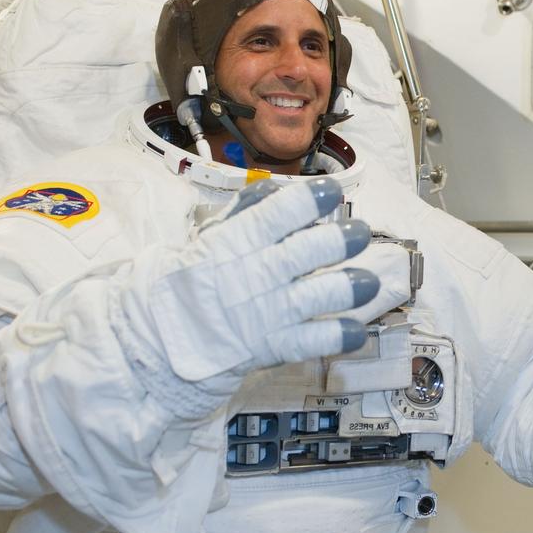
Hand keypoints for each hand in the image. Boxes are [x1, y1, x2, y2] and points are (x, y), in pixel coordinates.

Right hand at [123, 177, 380, 381]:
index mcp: (240, 241)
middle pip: (308, 252)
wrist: (164, 333)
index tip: (333, 192)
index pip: (281, 213)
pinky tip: (356, 329)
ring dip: (350, 286)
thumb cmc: (196, 277)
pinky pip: (312, 341)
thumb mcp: (211, 235)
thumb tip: (278, 187)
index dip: (312, 199)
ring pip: (318, 295)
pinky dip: (338, 336)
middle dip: (342, 239)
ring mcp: (267, 312)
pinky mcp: (273, 346)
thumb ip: (246, 211)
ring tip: (369, 281)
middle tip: (361, 233)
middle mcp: (256, 274)